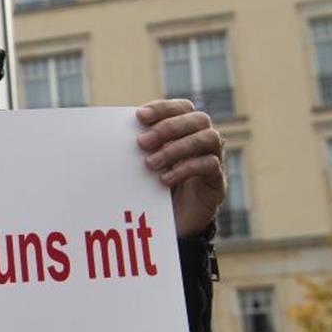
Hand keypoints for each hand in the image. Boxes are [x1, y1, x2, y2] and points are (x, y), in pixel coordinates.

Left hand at [136, 99, 225, 238]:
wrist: (167, 224)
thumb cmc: (152, 187)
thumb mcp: (143, 164)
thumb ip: (138, 147)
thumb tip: (114, 130)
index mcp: (187, 130)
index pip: (183, 108)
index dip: (164, 108)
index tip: (140, 116)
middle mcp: (204, 140)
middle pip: (199, 119)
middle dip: (169, 127)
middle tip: (142, 142)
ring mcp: (214, 159)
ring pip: (209, 138)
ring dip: (177, 147)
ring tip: (151, 163)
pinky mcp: (217, 182)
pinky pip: (210, 165)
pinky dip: (186, 168)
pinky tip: (165, 179)